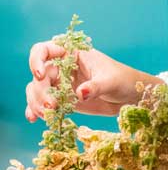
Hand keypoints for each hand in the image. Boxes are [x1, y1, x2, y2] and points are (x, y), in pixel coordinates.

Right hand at [26, 42, 159, 122]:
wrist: (130, 97)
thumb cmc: (123, 80)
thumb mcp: (111, 81)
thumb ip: (96, 86)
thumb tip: (80, 94)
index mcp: (72, 54)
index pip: (44, 50)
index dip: (36, 60)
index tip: (41, 75)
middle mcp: (63, 67)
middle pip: (39, 75)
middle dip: (41, 91)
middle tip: (51, 106)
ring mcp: (61, 84)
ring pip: (37, 89)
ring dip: (36, 102)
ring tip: (47, 115)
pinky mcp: (62, 99)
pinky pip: (42, 103)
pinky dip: (36, 110)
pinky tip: (34, 119)